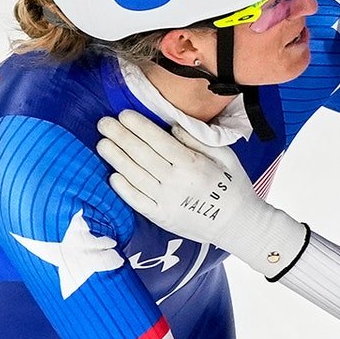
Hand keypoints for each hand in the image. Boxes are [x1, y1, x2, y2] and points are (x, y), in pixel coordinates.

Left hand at [96, 110, 305, 277]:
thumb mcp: (225, 156)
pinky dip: (123, 188)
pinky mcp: (161, 217)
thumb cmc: (233, 186)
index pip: (158, 141)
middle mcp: (176, 182)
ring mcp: (166, 202)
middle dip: (121, 137)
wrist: (237, 224)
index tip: (123, 114)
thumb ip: (198, 140)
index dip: (139, 126)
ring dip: (116, 158)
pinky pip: (137, 201)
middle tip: (103, 123)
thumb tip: (173, 127)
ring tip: (102, 144)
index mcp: (192, 165)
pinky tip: (113, 175)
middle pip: (142, 156)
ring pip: (135, 176)